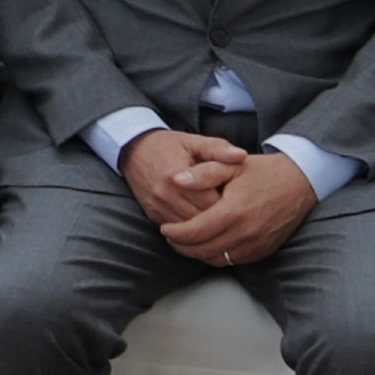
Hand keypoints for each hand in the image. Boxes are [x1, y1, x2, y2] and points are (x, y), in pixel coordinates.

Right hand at [115, 127, 250, 226]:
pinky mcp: (154, 216)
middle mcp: (165, 194)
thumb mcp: (194, 141)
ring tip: (221, 219)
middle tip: (234, 211)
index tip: (238, 197)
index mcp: (177, 174)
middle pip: (202, 218)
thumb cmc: (168, 146)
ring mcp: (158, 207)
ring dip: (207, 227)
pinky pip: (178, 233)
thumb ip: (218, 149)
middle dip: (220, 217)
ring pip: (190, 230)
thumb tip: (241, 156)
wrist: (134, 151)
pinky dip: (193, 231)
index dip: (228, 201)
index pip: (210, 200)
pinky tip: (204, 223)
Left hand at [163, 150, 316, 265]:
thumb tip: (176, 180)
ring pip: (216, 260)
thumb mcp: (231, 165)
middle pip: (202, 250)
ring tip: (186, 241)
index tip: (164, 228)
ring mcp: (255, 245)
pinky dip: (216, 256)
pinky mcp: (263, 251)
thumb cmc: (263, 171)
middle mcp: (245, 233)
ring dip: (197, 253)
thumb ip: (202, 173)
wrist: (299, 183)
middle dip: (181, 246)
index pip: (194, 232)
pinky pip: (232, 261)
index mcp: (233, 211)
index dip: (174, 233)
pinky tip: (208, 244)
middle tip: (171, 237)